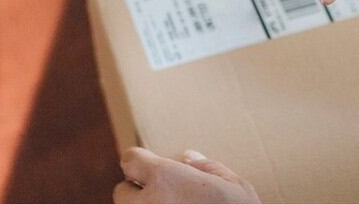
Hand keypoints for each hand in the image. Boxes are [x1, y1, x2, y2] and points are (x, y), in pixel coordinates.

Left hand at [114, 148, 259, 203]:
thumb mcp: (236, 185)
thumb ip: (208, 167)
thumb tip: (189, 159)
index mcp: (165, 178)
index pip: (131, 159)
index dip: (142, 160)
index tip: (151, 164)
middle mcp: (148, 203)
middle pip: (122, 190)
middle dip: (139, 190)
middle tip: (163, 193)